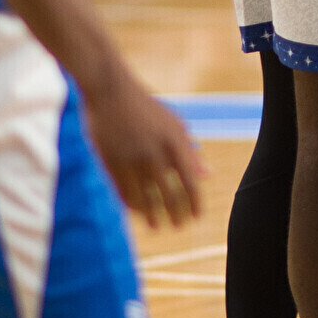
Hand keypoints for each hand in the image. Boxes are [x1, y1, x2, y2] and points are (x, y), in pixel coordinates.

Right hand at [83, 69, 204, 225]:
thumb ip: (190, 151)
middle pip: (169, 194)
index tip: (197, 217)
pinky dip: (132, 204)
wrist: (110, 90)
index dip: (194, 202)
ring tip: (156, 227)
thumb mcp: (174, 123)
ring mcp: (131, 158)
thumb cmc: (146, 108)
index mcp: (174, 141)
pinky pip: (123, 191)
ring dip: (152, 216)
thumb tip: (207, 176)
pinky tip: (138, 212)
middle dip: (175, 214)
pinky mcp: (111, 162)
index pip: (189, 181)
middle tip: (178, 227)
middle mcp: (154, 152)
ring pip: (144, 197)